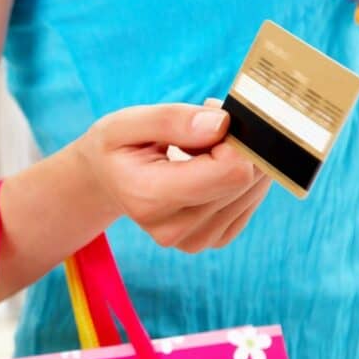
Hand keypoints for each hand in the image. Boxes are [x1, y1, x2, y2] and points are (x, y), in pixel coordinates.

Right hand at [78, 102, 271, 252]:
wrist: (105, 182)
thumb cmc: (116, 148)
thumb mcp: (126, 123)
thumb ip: (170, 120)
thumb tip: (221, 125)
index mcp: (149, 198)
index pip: (229, 172)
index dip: (232, 139)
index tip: (211, 118)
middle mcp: (173, 228)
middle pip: (244, 180)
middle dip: (236, 146)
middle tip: (205, 128)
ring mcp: (195, 240)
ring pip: (252, 191)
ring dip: (238, 161)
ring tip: (202, 149)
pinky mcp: (213, 240)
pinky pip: (250, 203)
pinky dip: (239, 179)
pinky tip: (210, 168)